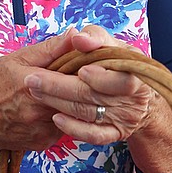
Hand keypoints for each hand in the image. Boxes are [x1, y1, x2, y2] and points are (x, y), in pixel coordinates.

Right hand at [0, 27, 95, 153]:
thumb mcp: (15, 59)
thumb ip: (49, 48)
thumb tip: (75, 34)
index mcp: (34, 85)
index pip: (76, 75)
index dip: (85, 69)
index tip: (87, 64)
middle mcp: (40, 110)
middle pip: (78, 98)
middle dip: (83, 87)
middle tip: (82, 79)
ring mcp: (43, 129)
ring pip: (73, 115)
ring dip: (72, 104)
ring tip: (63, 93)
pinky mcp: (43, 142)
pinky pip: (63, 128)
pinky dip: (61, 118)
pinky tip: (50, 110)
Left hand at [22, 25, 155, 145]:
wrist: (138, 94)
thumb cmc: (119, 62)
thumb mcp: (111, 43)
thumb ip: (95, 37)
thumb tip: (78, 38)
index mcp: (138, 75)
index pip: (122, 81)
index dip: (101, 78)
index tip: (81, 70)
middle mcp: (134, 101)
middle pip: (94, 96)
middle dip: (60, 87)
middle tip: (33, 79)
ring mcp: (125, 119)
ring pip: (88, 113)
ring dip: (58, 103)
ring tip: (36, 92)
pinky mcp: (115, 133)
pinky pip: (93, 135)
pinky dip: (74, 128)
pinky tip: (56, 118)